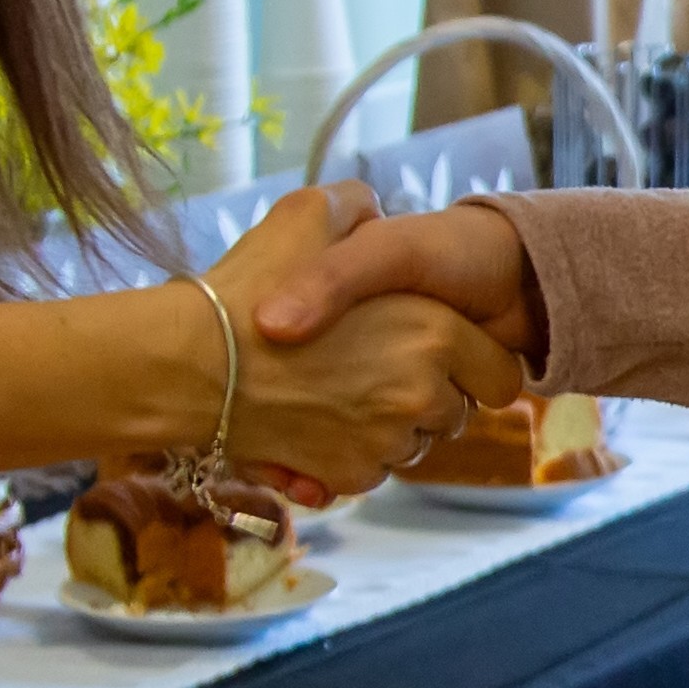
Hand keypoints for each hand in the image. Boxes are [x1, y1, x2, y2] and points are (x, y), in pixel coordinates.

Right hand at [195, 189, 524, 501]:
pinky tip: (315, 422)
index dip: (474, 364)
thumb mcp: (310, 213)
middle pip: (455, 416)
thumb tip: (375, 214)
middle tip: (375, 366)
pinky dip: (350, 456)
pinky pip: (370, 474)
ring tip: (338, 391)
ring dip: (388, 428)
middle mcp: (420, 395)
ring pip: (411, 448)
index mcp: (435, 333)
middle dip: (428, 397)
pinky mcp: (345, 478)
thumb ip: (358, 209)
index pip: (501, 376)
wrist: (187, 362)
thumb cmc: (250, 282)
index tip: (440, 352)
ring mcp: (383, 444)